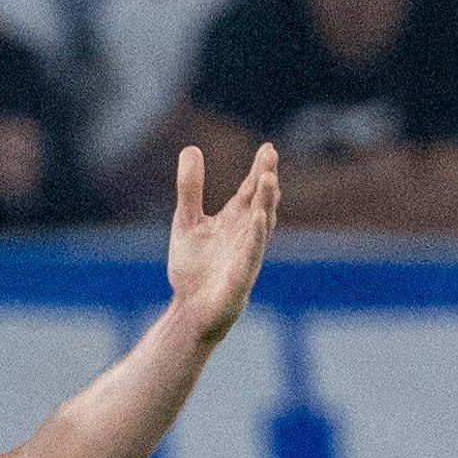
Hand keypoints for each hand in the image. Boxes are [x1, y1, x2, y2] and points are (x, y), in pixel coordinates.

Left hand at [167, 143, 280, 345]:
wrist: (191, 309)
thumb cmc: (195, 267)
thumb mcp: (187, 221)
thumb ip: (191, 189)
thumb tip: (191, 147)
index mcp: (234, 220)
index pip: (250, 190)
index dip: (259, 170)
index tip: (268, 148)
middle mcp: (245, 236)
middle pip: (259, 205)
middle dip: (266, 184)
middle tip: (270, 160)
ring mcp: (245, 258)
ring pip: (259, 229)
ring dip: (265, 206)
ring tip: (269, 182)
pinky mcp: (238, 281)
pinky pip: (249, 259)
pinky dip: (253, 242)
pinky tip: (256, 222)